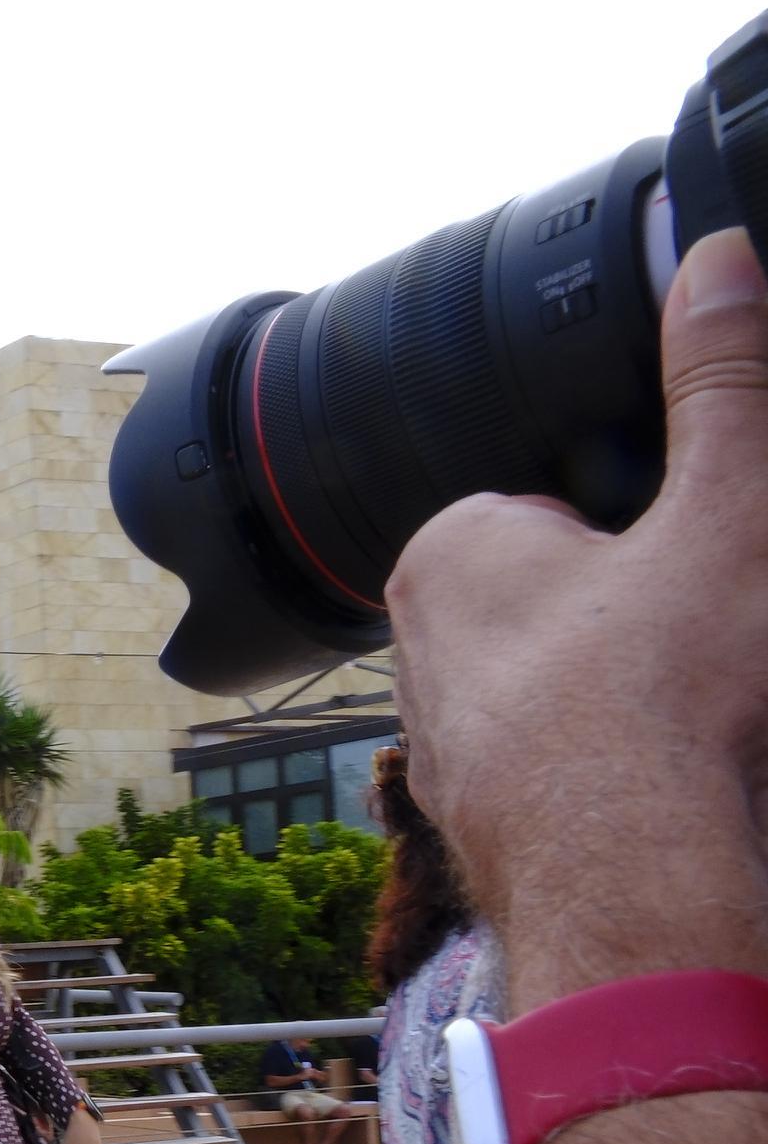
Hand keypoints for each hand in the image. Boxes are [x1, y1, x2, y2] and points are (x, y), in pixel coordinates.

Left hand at [390, 227, 767, 987]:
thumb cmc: (665, 697)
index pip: (558, 508)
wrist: (637, 888)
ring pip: (563, 689)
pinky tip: (674, 784)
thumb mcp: (728, 508)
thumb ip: (722, 383)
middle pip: (567, 600)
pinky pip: (564, 774)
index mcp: (447, 556)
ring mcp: (445, 750)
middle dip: (643, 614)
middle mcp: (416, 655)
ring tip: (702, 718)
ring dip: (636, 697)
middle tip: (711, 646)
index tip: (699, 563)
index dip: (647, 529)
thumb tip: (717, 255)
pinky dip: (619, 773)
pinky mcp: (486, 833)